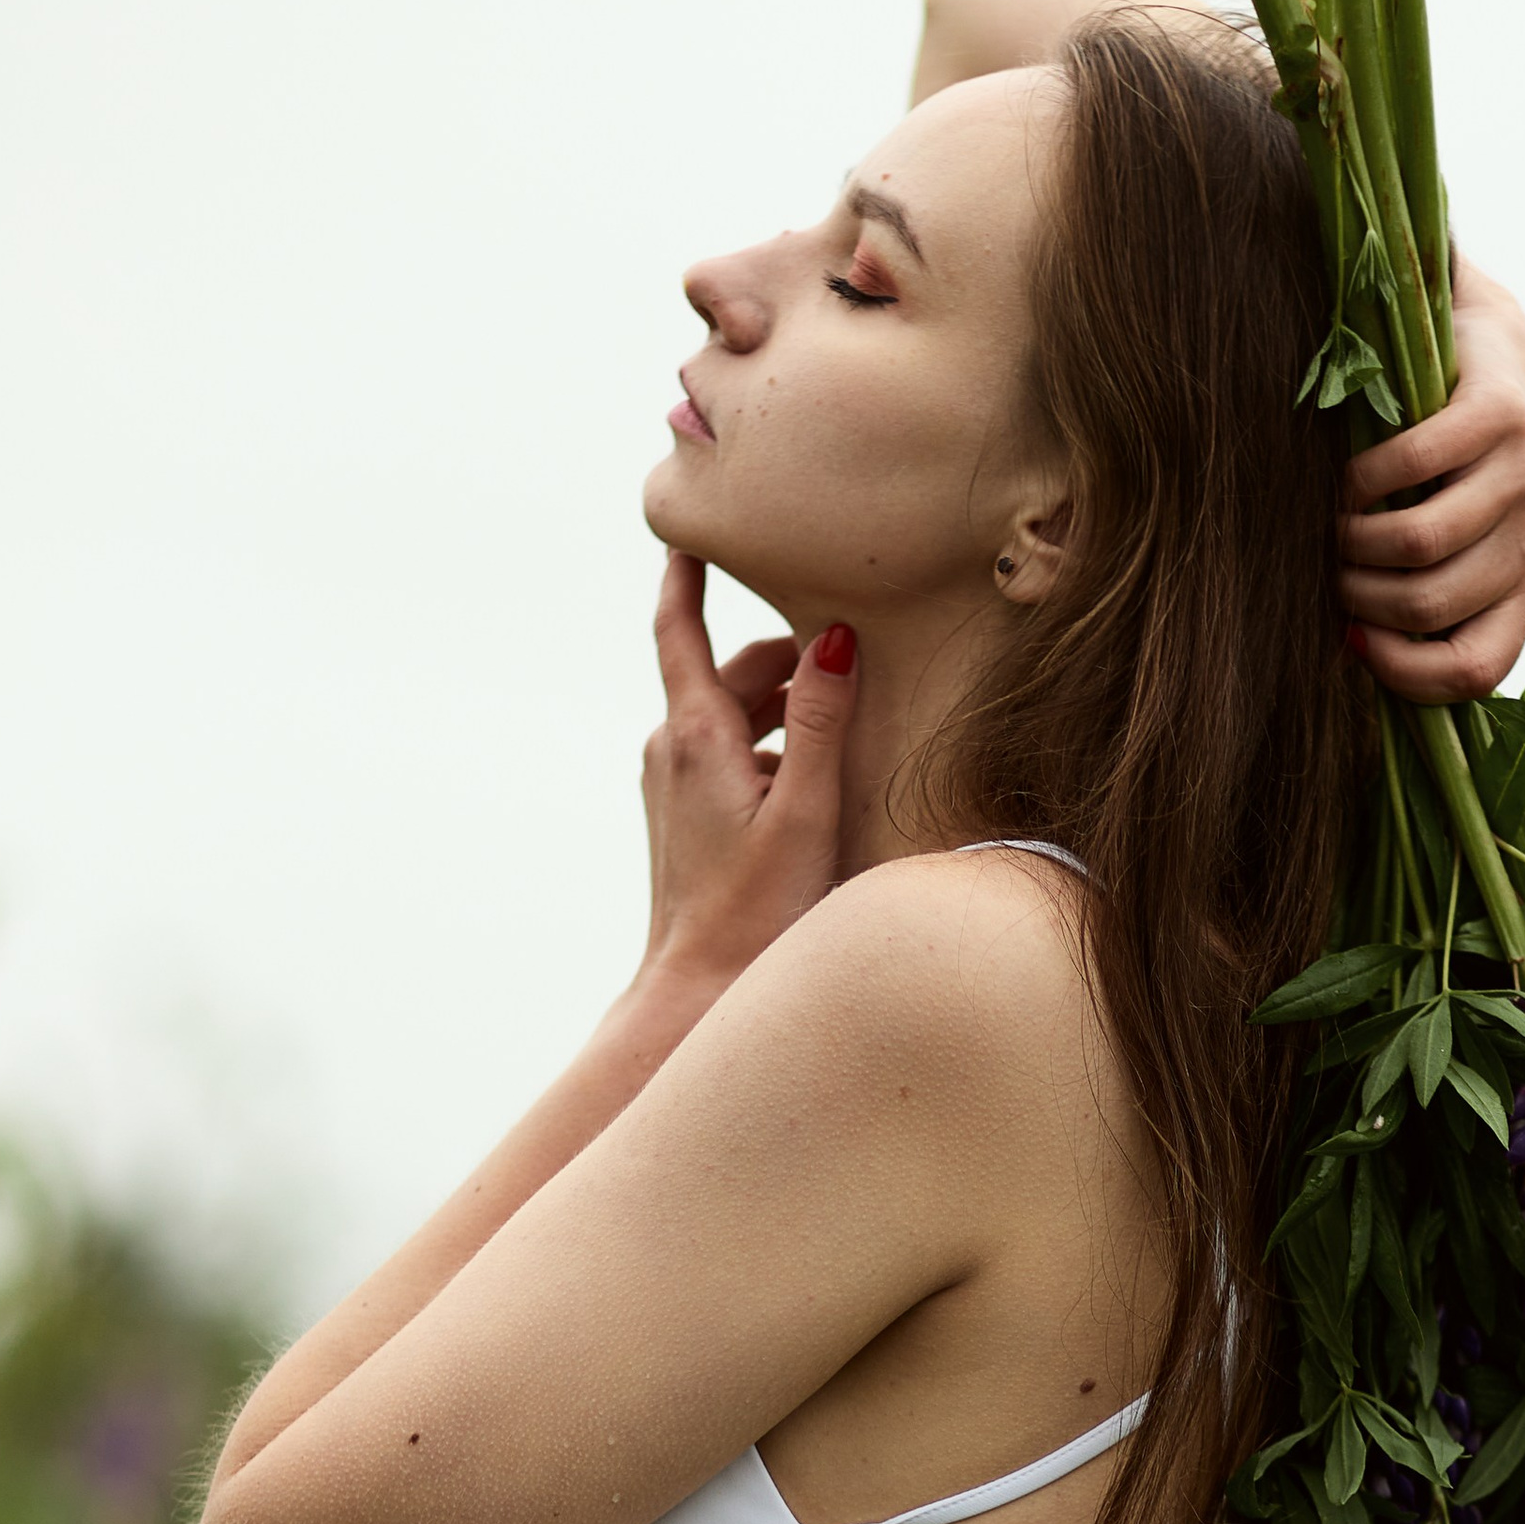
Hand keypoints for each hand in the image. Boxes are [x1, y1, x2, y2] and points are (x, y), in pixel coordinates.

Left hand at [640, 555, 852, 990]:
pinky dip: (775, 750)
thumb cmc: (756, 913)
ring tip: (851, 719)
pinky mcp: (687, 818)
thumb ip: (822, 722)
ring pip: (734, 717)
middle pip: (729, 674)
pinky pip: (733, 757)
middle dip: (784, 657)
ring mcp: (674, 786)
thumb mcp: (804, 812)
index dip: (685, 576)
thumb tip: (832, 637)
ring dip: (787, 709)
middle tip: (850, 646)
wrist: (695, 993)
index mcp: (695, 737)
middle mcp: (673, 752)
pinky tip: (823, 782)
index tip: (691, 530)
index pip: (679, 631)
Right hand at [1338, 260, 1524, 702]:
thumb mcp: (1456, 550)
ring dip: (1353, 542)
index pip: (1475, 671)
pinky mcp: (1502, 416)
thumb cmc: (1456, 472)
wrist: (1493, 356)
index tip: (1356, 642)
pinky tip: (1351, 480)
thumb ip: (1425, 605)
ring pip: (1419, 543)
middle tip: (1333, 570)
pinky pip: (1412, 465)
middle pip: (1429, 606)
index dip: (1402, 673)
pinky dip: (1362, 480)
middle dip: (1360, 597)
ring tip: (1336, 526)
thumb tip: (1352, 652)